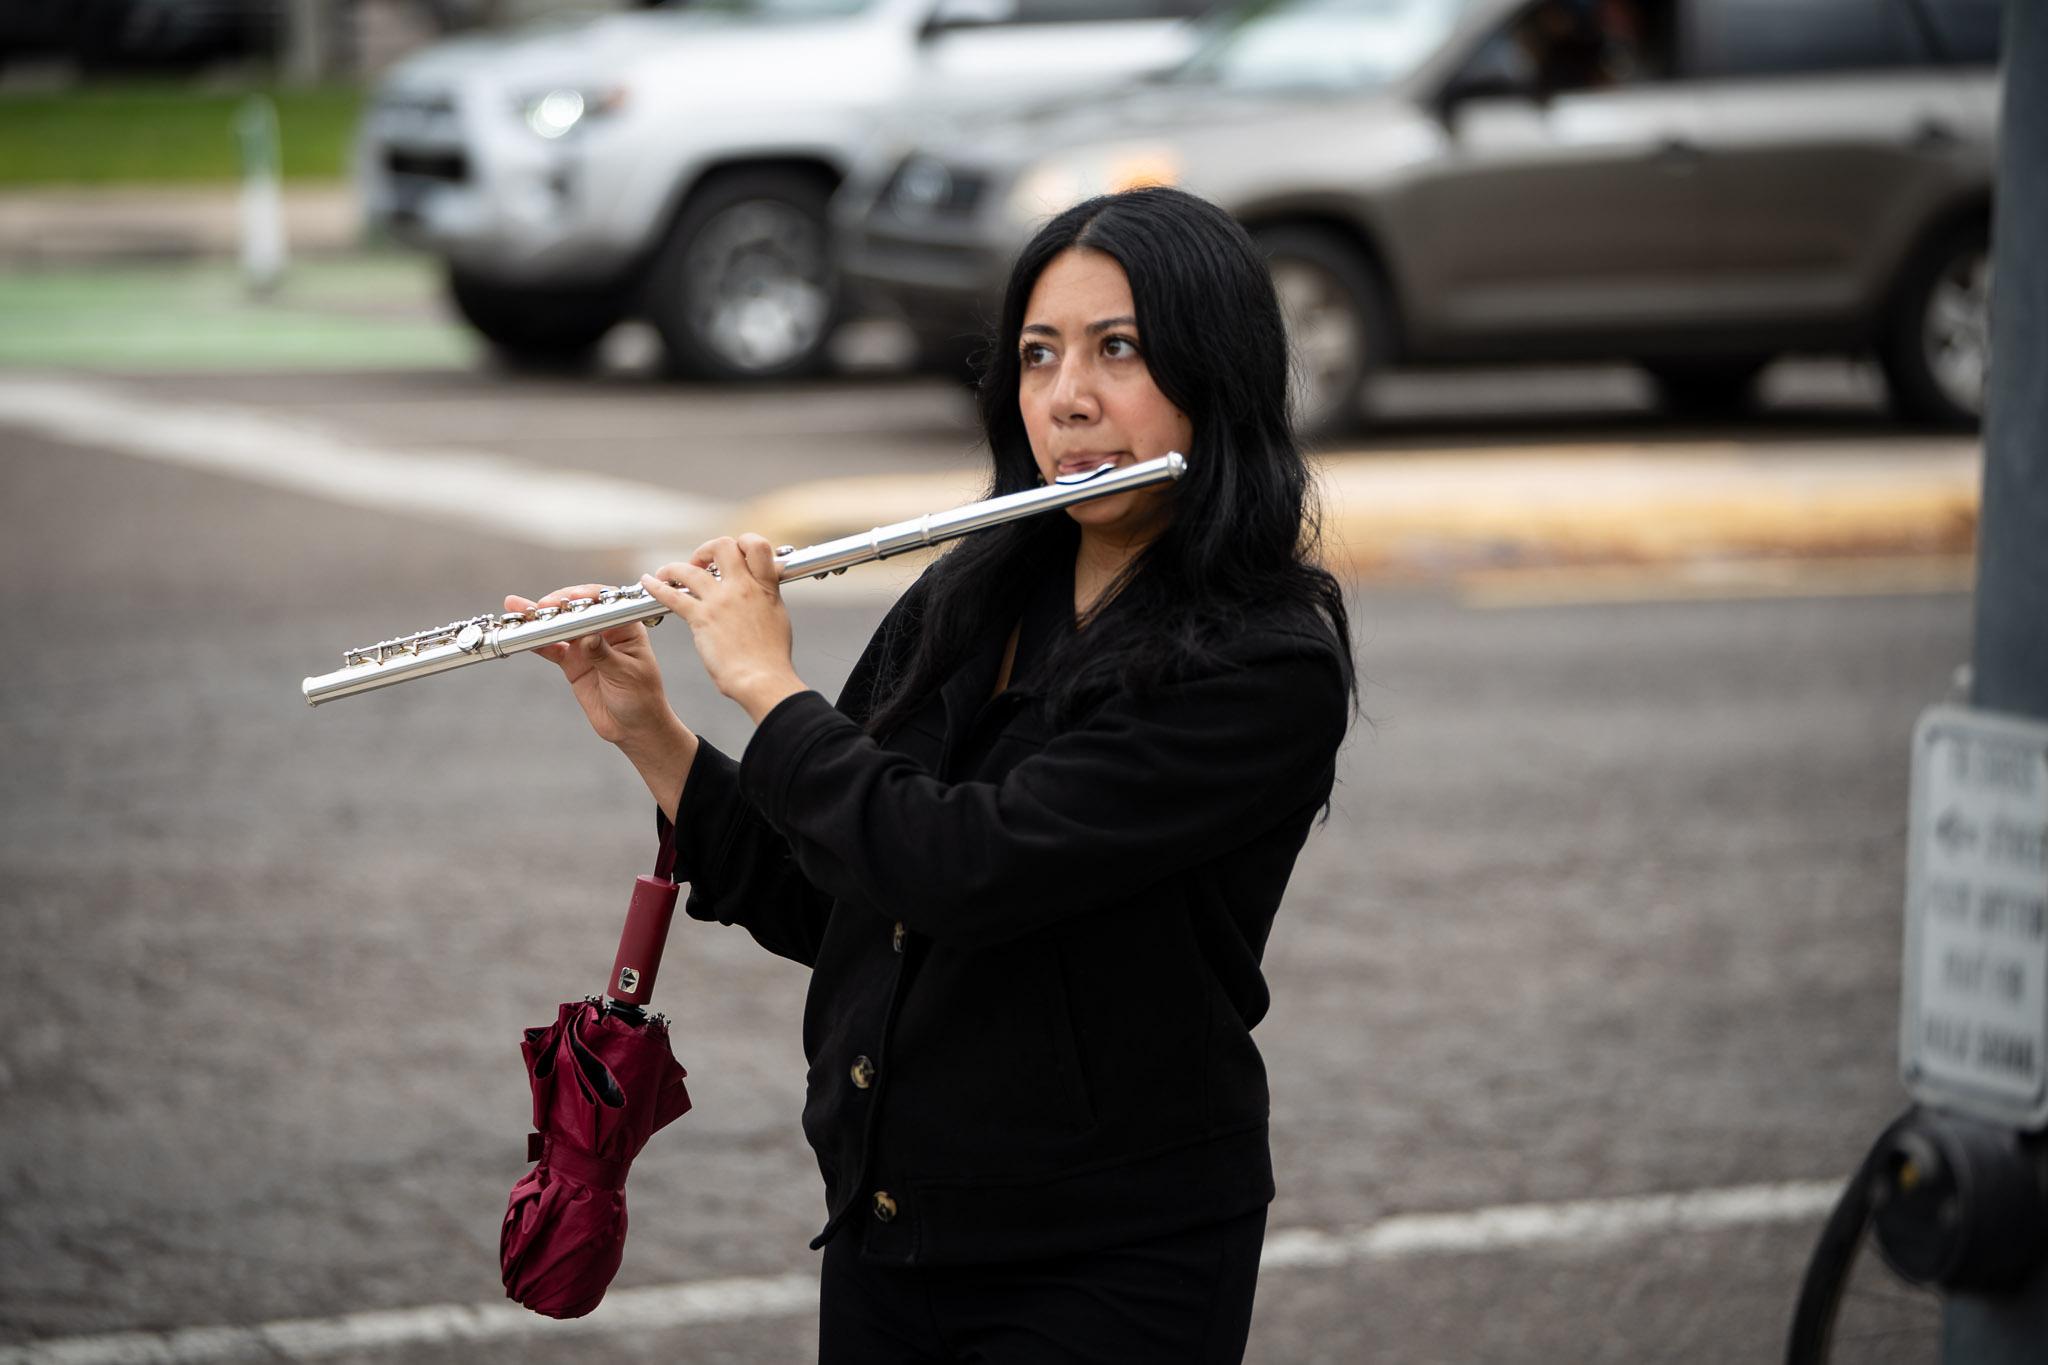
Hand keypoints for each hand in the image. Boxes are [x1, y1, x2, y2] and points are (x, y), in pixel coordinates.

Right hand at [511, 583, 696, 814]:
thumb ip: (603, 655)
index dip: (588, 596)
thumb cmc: (641, 697)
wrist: (633, 728)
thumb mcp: (625, 675)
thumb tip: (586, 637)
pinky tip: (520, 634)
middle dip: (558, 604)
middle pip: (577, 609)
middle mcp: (604, 631)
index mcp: (625, 627)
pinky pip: (550, 648)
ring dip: (538, 617)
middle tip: (541, 606)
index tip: (572, 598)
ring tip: (515, 607)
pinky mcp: (571, 662)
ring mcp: (585, 646)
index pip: (606, 602)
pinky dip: (536, 642)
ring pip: (560, 626)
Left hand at [642, 534, 808, 723]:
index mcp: (766, 587)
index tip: (733, 556)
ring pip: (691, 568)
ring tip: (667, 573)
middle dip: (707, 550)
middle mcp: (743, 587)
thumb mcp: (778, 619)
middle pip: (723, 546)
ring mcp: (721, 601)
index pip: (757, 545)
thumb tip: (761, 595)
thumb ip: (766, 600)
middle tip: (700, 565)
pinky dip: (656, 586)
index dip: (743, 543)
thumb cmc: (772, 659)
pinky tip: (648, 582)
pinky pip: (673, 595)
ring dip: (675, 568)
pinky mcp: (702, 618)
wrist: (764, 680)